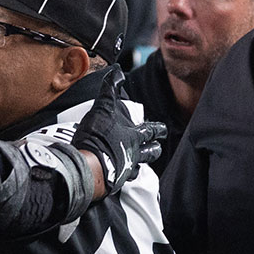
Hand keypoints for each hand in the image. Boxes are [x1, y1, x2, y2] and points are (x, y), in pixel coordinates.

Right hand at [70, 66, 165, 195]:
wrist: (90, 164)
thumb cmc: (98, 136)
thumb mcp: (102, 107)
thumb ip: (110, 89)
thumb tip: (117, 72)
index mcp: (133, 136)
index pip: (150, 131)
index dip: (157, 129)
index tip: (163, 130)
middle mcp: (134, 153)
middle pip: (150, 152)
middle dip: (154, 149)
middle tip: (158, 148)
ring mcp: (126, 169)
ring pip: (139, 167)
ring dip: (141, 164)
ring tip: (140, 166)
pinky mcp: (115, 181)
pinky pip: (123, 179)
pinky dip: (123, 177)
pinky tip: (120, 177)